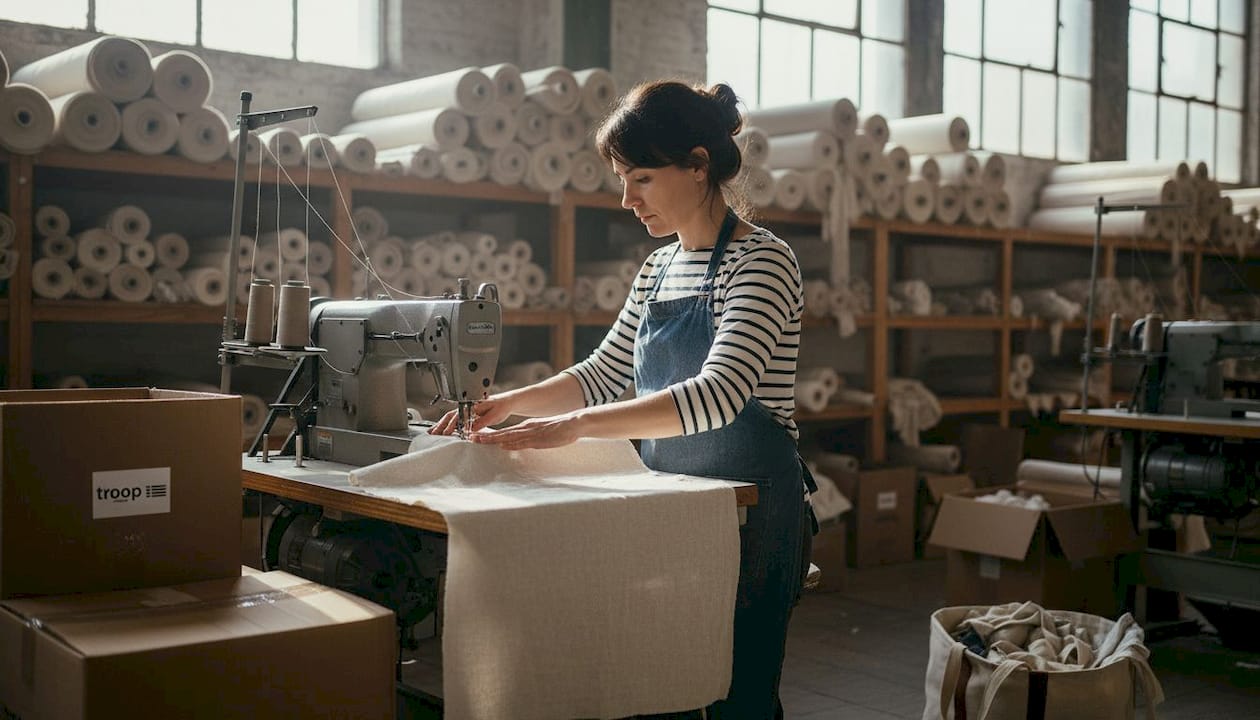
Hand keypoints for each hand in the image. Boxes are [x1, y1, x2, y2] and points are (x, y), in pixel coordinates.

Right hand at [427, 394, 518, 435]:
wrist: (508, 402)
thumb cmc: (502, 406)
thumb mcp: (494, 415)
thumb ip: (482, 422)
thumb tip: (471, 429)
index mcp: (472, 405)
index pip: (458, 416)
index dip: (451, 425)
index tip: (445, 433)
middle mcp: (468, 406)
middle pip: (450, 416)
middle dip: (440, 425)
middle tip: (432, 434)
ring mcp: (468, 410)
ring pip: (451, 417)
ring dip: (442, 425)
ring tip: (433, 432)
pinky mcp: (469, 414)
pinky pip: (456, 419)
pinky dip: (448, 424)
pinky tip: (444, 430)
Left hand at [468, 413, 583, 449]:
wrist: (574, 423)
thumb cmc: (559, 430)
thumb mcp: (540, 433)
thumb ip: (527, 438)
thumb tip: (512, 444)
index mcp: (526, 427)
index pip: (504, 432)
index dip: (490, 434)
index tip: (477, 436)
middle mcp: (526, 429)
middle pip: (502, 434)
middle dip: (486, 436)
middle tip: (471, 437)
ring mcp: (532, 434)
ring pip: (509, 437)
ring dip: (494, 439)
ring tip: (480, 440)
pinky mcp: (540, 439)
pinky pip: (523, 442)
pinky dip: (512, 444)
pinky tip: (503, 446)